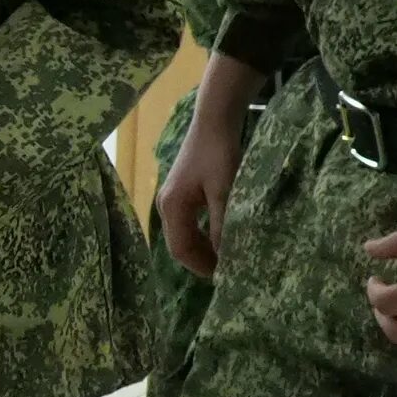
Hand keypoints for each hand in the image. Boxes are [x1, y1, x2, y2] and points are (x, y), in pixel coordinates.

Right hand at [158, 120, 243, 279]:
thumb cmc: (219, 154)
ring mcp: (172, 198)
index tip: (225, 276)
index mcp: (172, 207)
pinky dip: (204, 233)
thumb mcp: (224, 192)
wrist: (214, 120)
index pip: (180, 249)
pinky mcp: (182, 191)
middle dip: (202, 260)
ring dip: (204, 247)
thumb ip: (222, 226)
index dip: (201, 267)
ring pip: (185, 234)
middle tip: (230, 269)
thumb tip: (227, 258)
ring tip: (228, 256)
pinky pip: (190, 222)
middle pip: (180, 244)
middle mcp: (166, 205)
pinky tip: (222, 234)